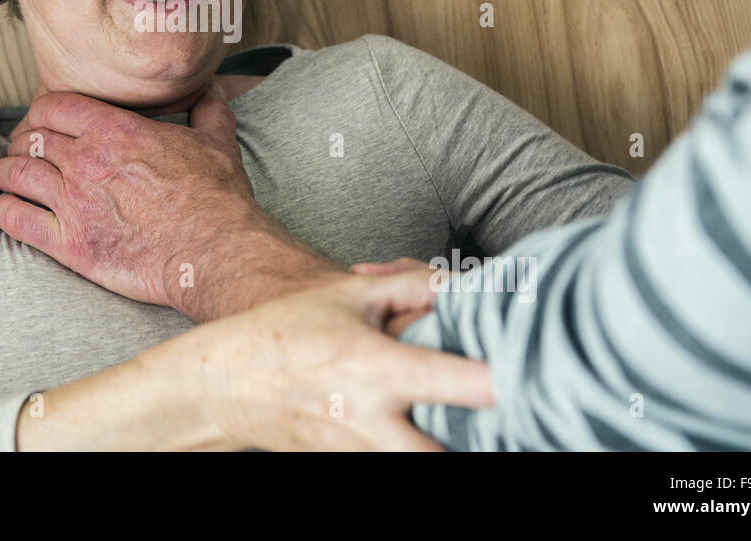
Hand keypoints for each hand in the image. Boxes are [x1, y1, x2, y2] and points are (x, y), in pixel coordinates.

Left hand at [0, 79, 342, 319]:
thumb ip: (207, 111)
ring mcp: (73, 202)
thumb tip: (210, 91)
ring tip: (10, 178)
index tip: (45, 121)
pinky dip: (4, 211)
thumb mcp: (217, 141)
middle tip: (26, 152)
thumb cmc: (217, 197)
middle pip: (29, 138)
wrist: (214, 251)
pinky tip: (8, 209)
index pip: (52, 105)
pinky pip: (15, 220)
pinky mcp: (69, 243)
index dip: (43, 111)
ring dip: (8, 174)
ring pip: (15, 174)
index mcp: (114, 129)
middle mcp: (85, 160)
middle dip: (24, 142)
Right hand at [179, 267, 493, 449]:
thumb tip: (467, 283)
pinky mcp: (350, 467)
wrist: (227, 384)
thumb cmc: (287, 332)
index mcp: (375, 367)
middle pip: (449, 455)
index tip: (524, 372)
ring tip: (477, 427)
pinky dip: (419, 449)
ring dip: (452, 447)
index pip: (458, 385)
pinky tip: (433, 431)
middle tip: (511, 421)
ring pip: (426, 466)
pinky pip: (397, 466)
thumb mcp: (345, 294)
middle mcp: (371, 420)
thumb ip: (412, 285)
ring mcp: (359, 451)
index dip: (500, 381)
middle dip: (484, 441)